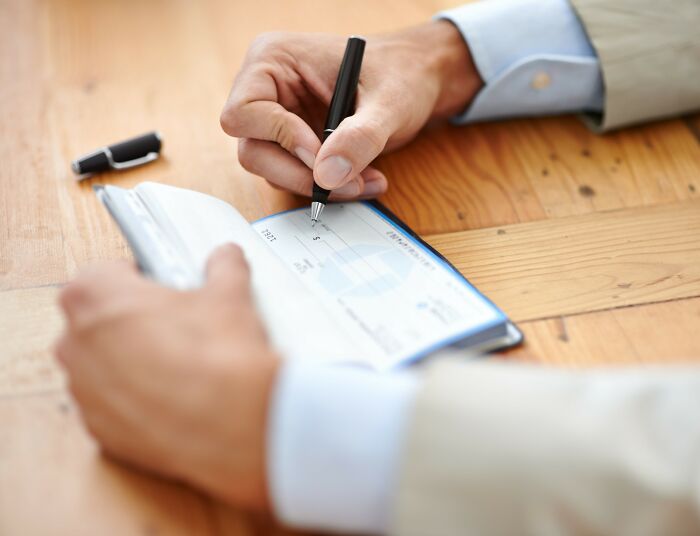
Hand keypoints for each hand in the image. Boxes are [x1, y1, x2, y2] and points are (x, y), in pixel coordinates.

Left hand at [54, 245, 278, 509]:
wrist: (233, 421)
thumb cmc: (218, 357)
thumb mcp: (229, 295)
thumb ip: (223, 267)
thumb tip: (226, 259)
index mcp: (94, 296)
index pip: (102, 273)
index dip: (136, 278)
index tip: (160, 286)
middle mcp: (76, 344)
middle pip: (96, 320)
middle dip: (130, 320)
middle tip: (175, 324)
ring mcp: (84, 392)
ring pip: (102, 366)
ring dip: (131, 362)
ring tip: (180, 363)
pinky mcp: (100, 431)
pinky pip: (113, 406)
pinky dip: (136, 401)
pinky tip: (176, 396)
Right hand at [220, 21, 481, 198]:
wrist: (419, 80)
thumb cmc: (402, 73)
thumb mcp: (389, 102)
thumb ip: (360, 137)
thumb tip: (327, 176)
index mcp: (273, 61)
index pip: (243, 114)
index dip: (280, 139)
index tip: (321, 156)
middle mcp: (267, 91)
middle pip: (253, 151)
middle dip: (301, 174)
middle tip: (347, 184)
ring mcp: (279, 120)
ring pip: (274, 171)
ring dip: (319, 185)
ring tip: (365, 180)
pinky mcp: (295, 145)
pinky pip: (296, 177)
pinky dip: (327, 186)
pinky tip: (360, 179)